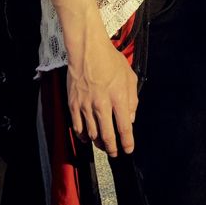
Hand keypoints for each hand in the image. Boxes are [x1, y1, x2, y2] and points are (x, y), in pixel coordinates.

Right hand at [67, 38, 138, 155]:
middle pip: (107, 136)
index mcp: (118, 98)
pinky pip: (78, 127)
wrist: (87, 51)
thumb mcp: (130, 76)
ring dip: (99, 143)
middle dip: (113, 148)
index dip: (127, 142)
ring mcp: (85, 106)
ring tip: (104, 146)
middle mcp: (102, 105)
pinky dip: (83, 136)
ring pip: (92, 134)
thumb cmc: (110, 61)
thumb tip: (131, 118)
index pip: (124, 127)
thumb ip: (132, 99)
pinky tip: (88, 137)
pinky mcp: (73, 105)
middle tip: (116, 153)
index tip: (129, 149)